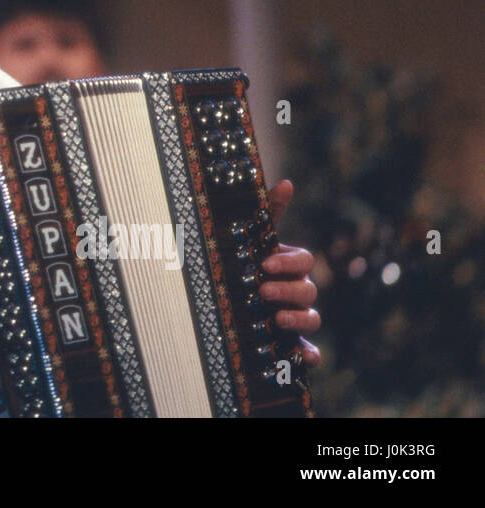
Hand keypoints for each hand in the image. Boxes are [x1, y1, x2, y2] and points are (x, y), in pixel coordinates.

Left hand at [259, 178, 321, 366]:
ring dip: (298, 318)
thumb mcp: (252, 237)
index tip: (264, 263)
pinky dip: (311, 354)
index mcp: (289, 265)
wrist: (226, 294)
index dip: (288, 262)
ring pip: (312, 317)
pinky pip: (308, 350)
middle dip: (288, 290)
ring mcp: (297, 316)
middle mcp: (298, 290)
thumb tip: (286, 182)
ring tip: (276, 318)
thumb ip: (268, 212)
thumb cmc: (245, 261)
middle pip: (309, 289)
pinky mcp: (292, 341)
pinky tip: (307, 357)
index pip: (303, 260)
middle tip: (263, 289)